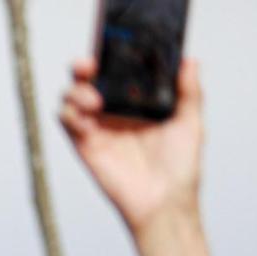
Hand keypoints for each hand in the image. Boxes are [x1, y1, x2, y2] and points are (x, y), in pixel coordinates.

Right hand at [59, 57, 203, 236]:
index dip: (108, 60)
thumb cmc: (179, 167)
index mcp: (137, 103)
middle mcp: (114, 113)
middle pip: (87, 81)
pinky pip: (67, 123)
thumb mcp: (189, 122)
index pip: (116, 73)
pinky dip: (70, 115)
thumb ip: (189, 92)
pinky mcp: (85, 146)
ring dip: (75, 92)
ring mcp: (97, 129)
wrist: (163, 201)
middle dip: (82, 69)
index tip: (109, 54)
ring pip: (71, 99)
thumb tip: (189, 63)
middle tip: (89, 68)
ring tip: (94, 101)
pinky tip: (88, 119)